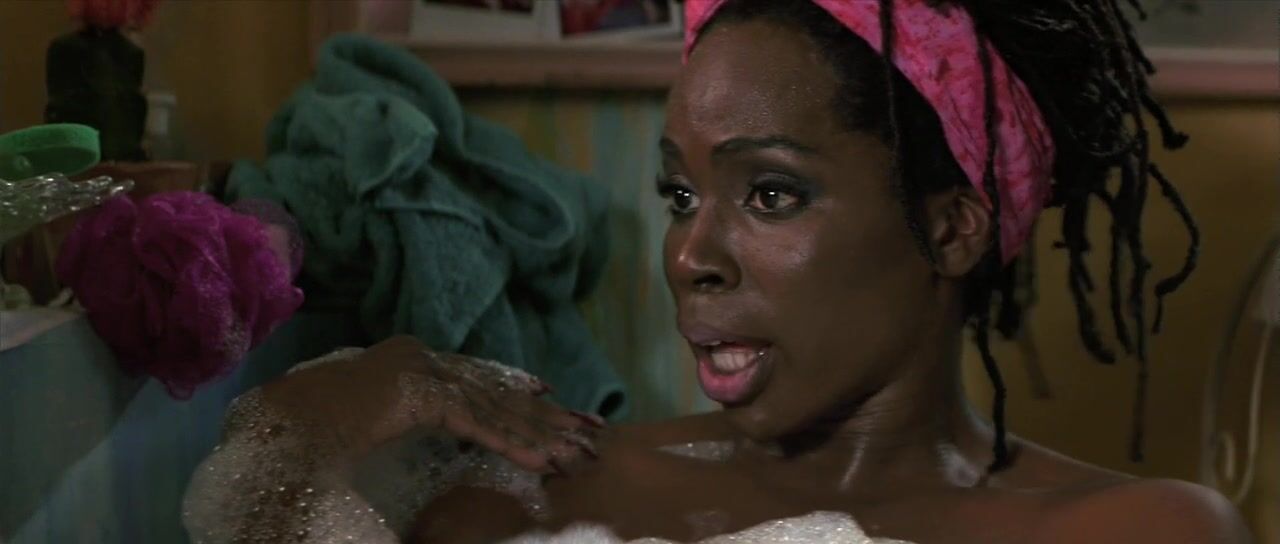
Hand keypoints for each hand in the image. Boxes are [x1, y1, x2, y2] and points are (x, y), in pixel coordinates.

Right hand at [252, 335, 602, 473]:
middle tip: (591, 431)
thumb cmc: (297, 434)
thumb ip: (389, 429)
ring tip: (582, 452)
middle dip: (547, 416)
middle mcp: (417, 359)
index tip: (550, 401)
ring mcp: (418, 373)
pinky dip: (513, 443)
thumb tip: (398, 440)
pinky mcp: (418, 395)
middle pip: (496, 389)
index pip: (473, 378)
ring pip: (496, 407)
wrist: (268, 431)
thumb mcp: (358, 429)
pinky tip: (546, 461)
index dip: (514, 392)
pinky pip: (478, 424)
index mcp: (402, 364)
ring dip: (543, 435)